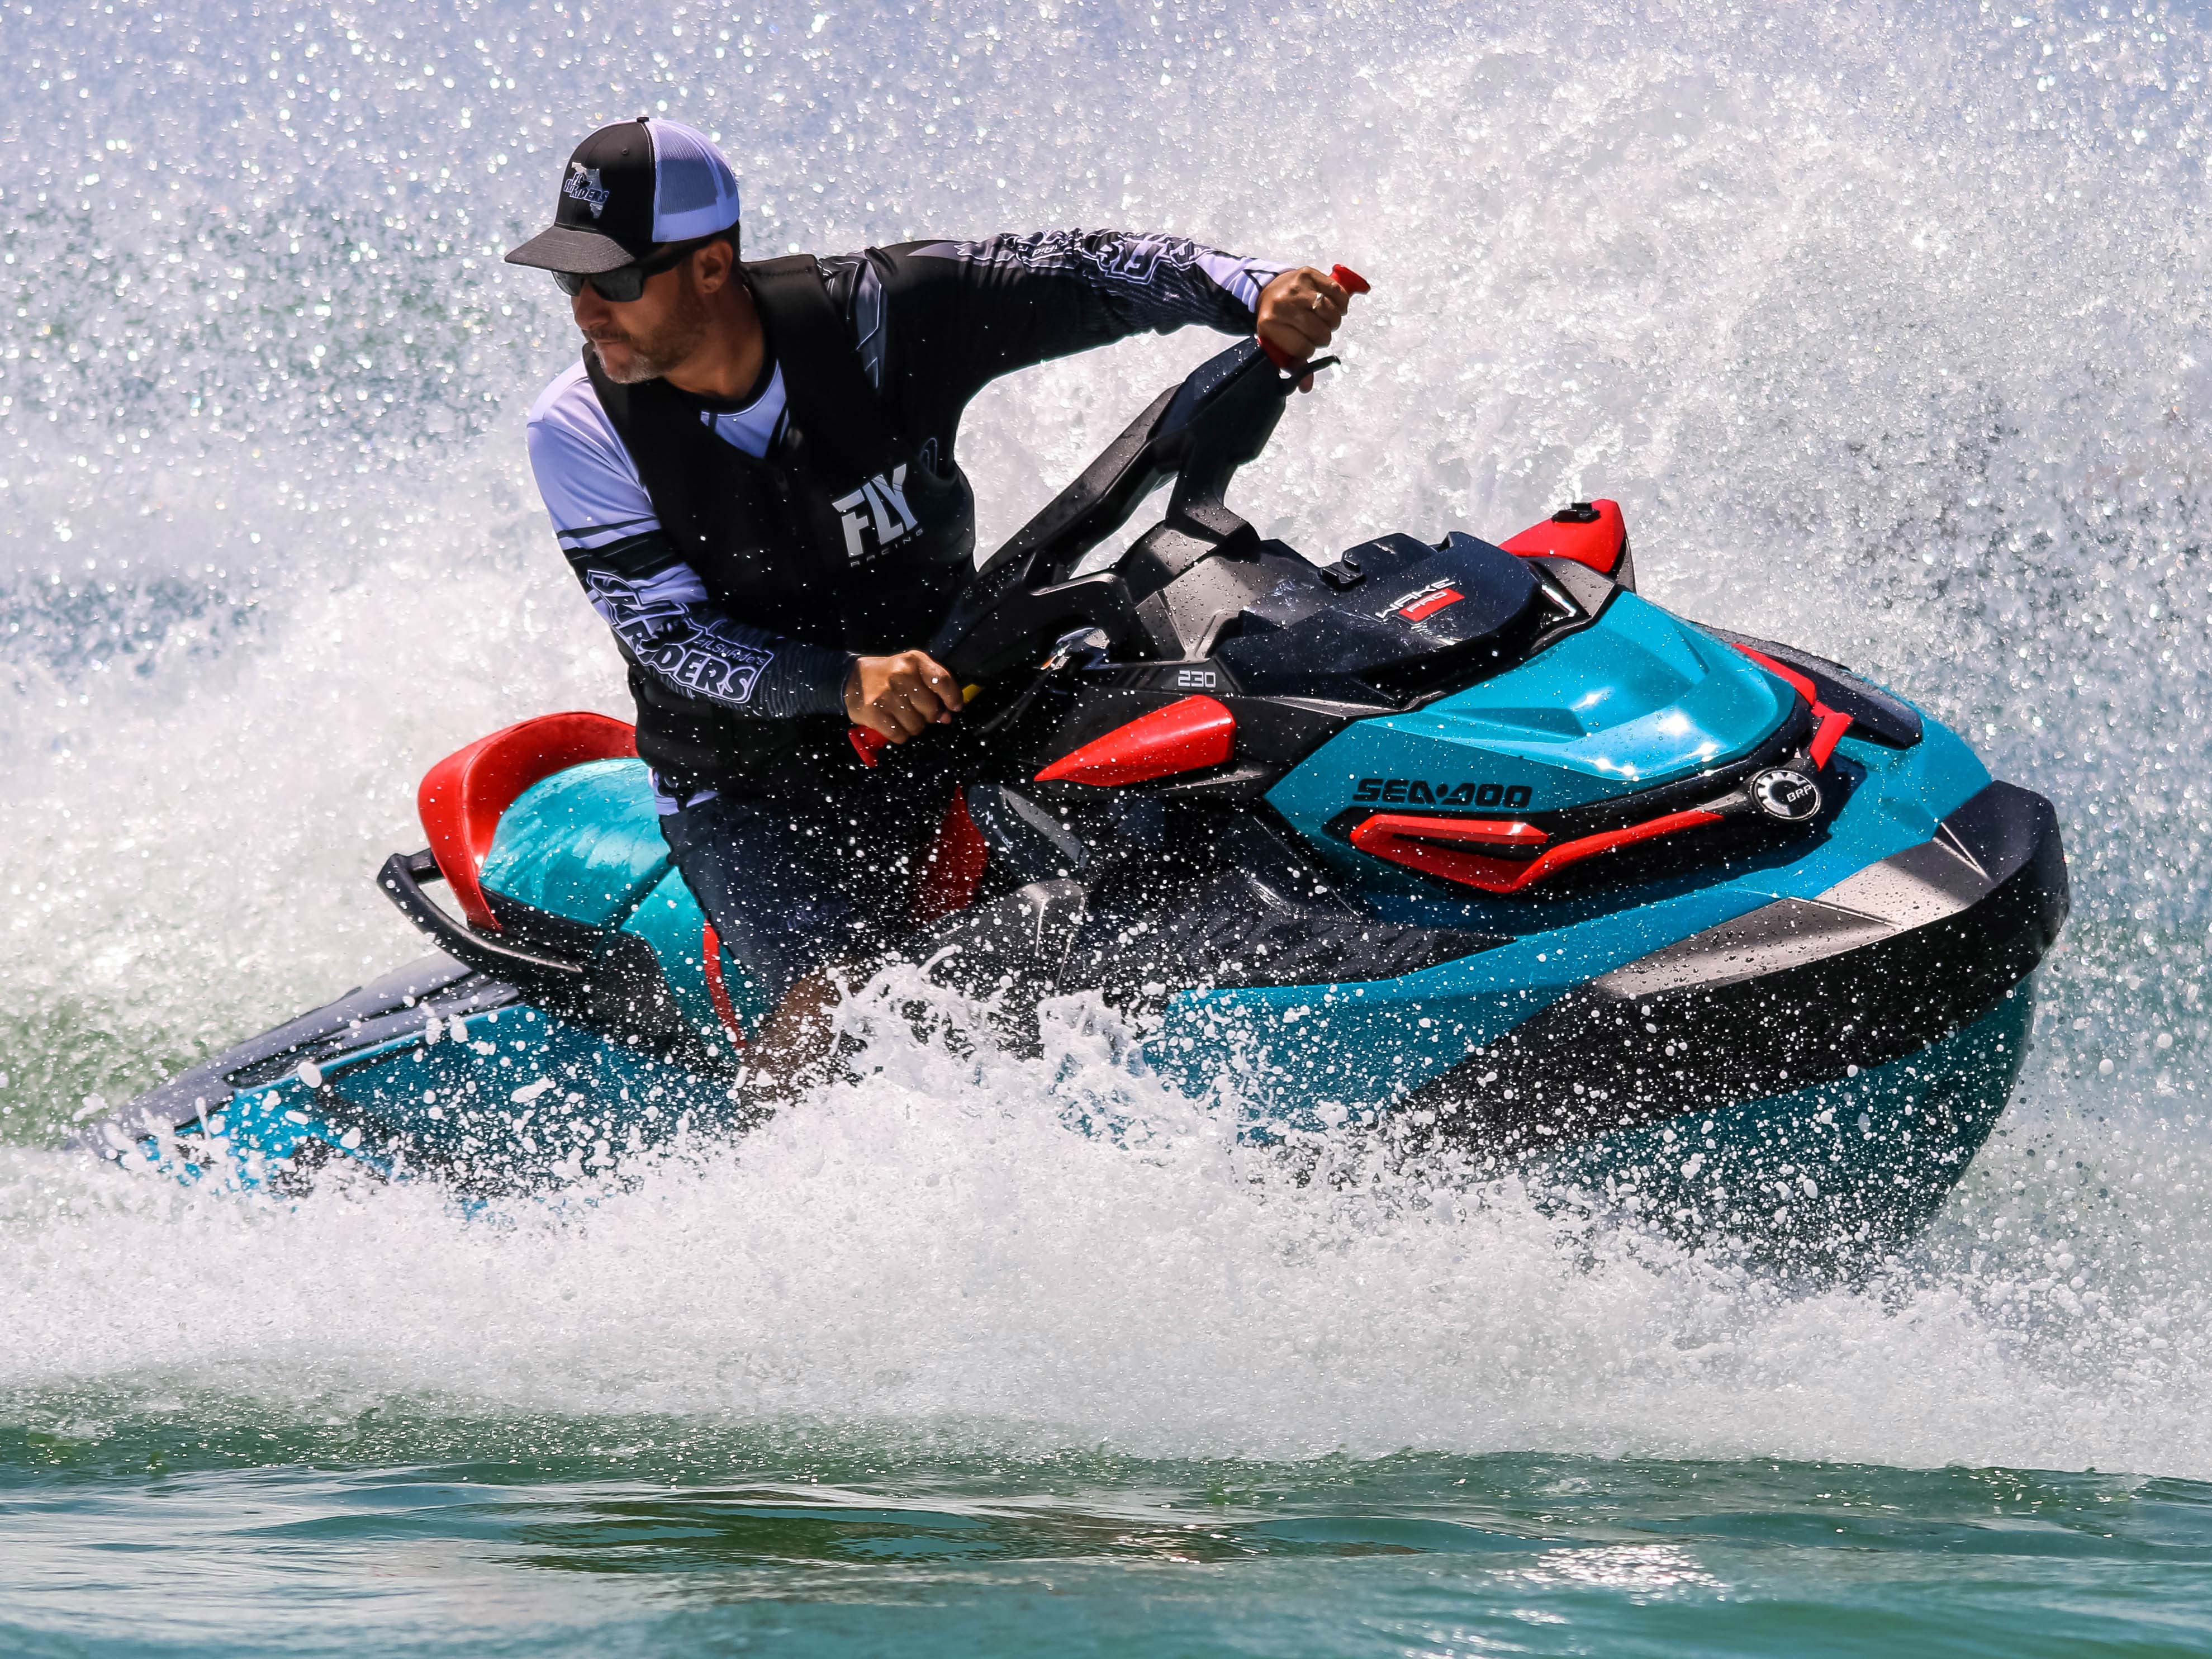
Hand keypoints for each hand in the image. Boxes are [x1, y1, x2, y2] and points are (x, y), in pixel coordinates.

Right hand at [844, 649, 962, 742]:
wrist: (852, 678)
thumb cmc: (889, 676)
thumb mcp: (911, 671)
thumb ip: (933, 690)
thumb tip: (946, 717)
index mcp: (914, 661)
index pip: (942, 681)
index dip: (953, 698)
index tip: (954, 707)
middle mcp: (901, 675)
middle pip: (931, 709)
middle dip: (927, 715)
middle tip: (915, 710)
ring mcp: (887, 695)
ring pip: (916, 725)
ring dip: (912, 726)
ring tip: (901, 716)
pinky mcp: (874, 712)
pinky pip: (899, 735)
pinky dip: (899, 734)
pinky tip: (892, 723)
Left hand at [1256, 266, 1352, 391]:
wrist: (1268, 290)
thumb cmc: (1277, 322)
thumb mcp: (1278, 344)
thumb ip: (1294, 364)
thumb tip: (1307, 387)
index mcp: (1270, 325)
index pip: (1304, 348)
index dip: (1310, 350)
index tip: (1307, 344)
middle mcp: (1282, 305)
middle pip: (1319, 331)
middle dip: (1323, 336)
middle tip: (1318, 332)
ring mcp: (1296, 287)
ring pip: (1330, 313)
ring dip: (1333, 321)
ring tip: (1327, 321)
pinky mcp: (1308, 273)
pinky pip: (1337, 292)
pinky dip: (1341, 303)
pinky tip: (1336, 307)